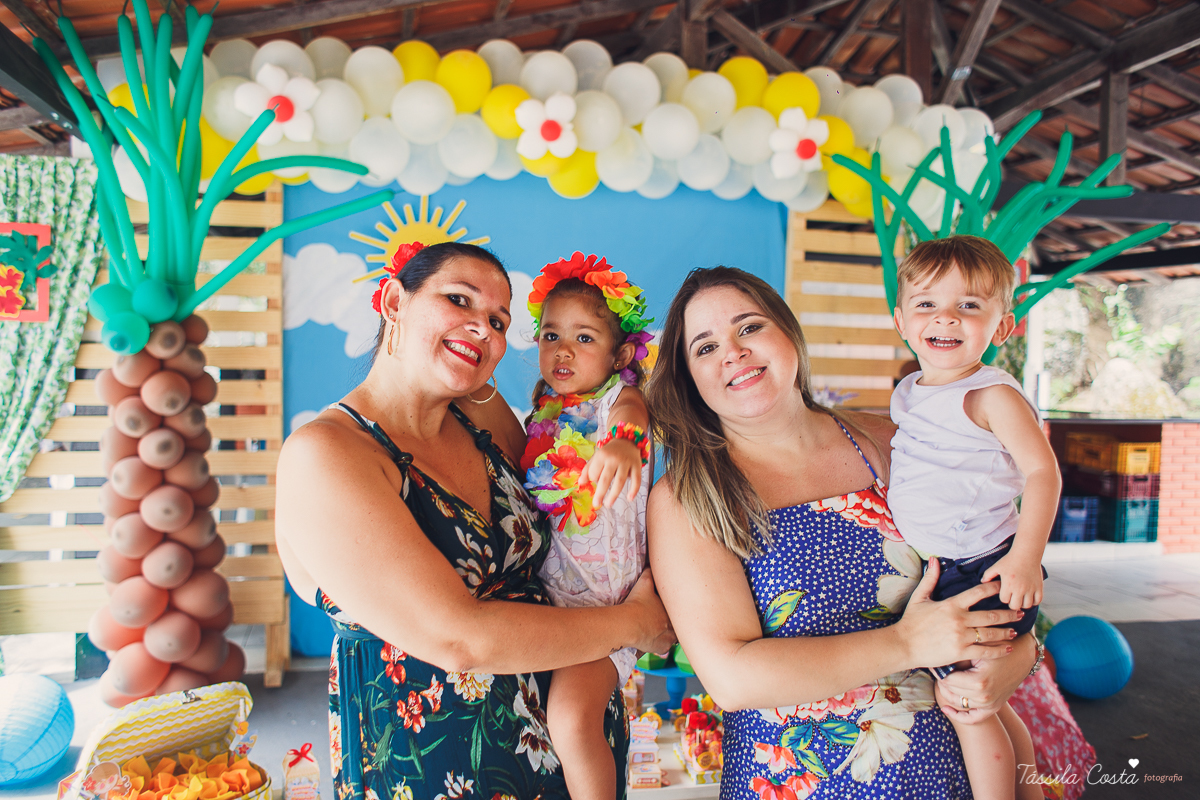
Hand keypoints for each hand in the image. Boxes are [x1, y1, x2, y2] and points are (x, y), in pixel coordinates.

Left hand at [581, 437, 642, 507]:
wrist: (627, 440)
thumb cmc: (609, 452)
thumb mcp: (596, 457)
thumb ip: (587, 470)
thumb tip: (581, 484)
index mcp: (602, 455)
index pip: (594, 473)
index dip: (593, 479)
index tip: (596, 480)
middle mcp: (614, 458)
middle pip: (606, 479)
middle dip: (600, 493)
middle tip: (596, 504)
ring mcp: (626, 462)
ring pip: (620, 481)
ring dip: (614, 494)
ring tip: (608, 504)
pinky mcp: (637, 465)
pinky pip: (636, 479)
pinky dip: (634, 489)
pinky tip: (630, 498)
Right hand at [622, 568, 675, 655]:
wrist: (629, 624)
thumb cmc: (637, 603)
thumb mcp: (644, 583)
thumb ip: (649, 573)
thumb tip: (650, 565)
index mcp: (672, 609)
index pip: (681, 609)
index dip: (677, 608)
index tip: (672, 608)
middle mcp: (674, 623)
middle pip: (678, 623)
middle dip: (673, 621)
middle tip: (666, 619)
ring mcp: (668, 637)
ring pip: (674, 637)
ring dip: (669, 634)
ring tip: (661, 631)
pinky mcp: (661, 648)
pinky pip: (665, 648)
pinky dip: (661, 645)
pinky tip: (656, 641)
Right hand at [894, 558, 1024, 667]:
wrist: (903, 644)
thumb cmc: (911, 621)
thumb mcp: (920, 597)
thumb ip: (930, 578)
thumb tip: (933, 559)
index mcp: (951, 604)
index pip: (978, 593)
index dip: (993, 589)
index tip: (1003, 588)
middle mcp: (959, 619)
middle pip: (991, 615)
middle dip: (1008, 613)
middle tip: (1020, 612)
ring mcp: (961, 636)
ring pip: (991, 633)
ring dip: (1006, 631)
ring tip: (1015, 630)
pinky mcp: (961, 652)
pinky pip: (985, 651)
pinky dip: (998, 650)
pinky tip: (1006, 648)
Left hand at [938, 633, 1036, 724]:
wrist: (1021, 654)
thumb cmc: (997, 645)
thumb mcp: (976, 648)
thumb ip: (957, 656)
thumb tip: (934, 659)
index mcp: (978, 681)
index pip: (947, 680)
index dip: (937, 670)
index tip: (931, 663)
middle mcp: (984, 696)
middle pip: (950, 692)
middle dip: (941, 680)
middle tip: (935, 669)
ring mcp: (990, 704)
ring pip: (957, 703)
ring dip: (946, 693)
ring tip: (941, 680)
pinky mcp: (994, 707)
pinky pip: (973, 718)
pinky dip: (959, 716)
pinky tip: (945, 709)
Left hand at [981, 552, 1043, 609]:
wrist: (1027, 553)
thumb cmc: (1010, 560)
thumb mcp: (997, 566)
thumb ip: (988, 574)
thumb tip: (982, 581)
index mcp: (1008, 584)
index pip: (1004, 600)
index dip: (1004, 597)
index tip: (1005, 592)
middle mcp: (1020, 588)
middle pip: (1015, 606)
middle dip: (1012, 603)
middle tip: (1013, 598)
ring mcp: (1031, 588)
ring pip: (1027, 605)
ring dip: (1023, 603)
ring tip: (1021, 598)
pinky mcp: (1039, 587)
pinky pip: (1038, 601)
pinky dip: (1034, 601)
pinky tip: (1030, 597)